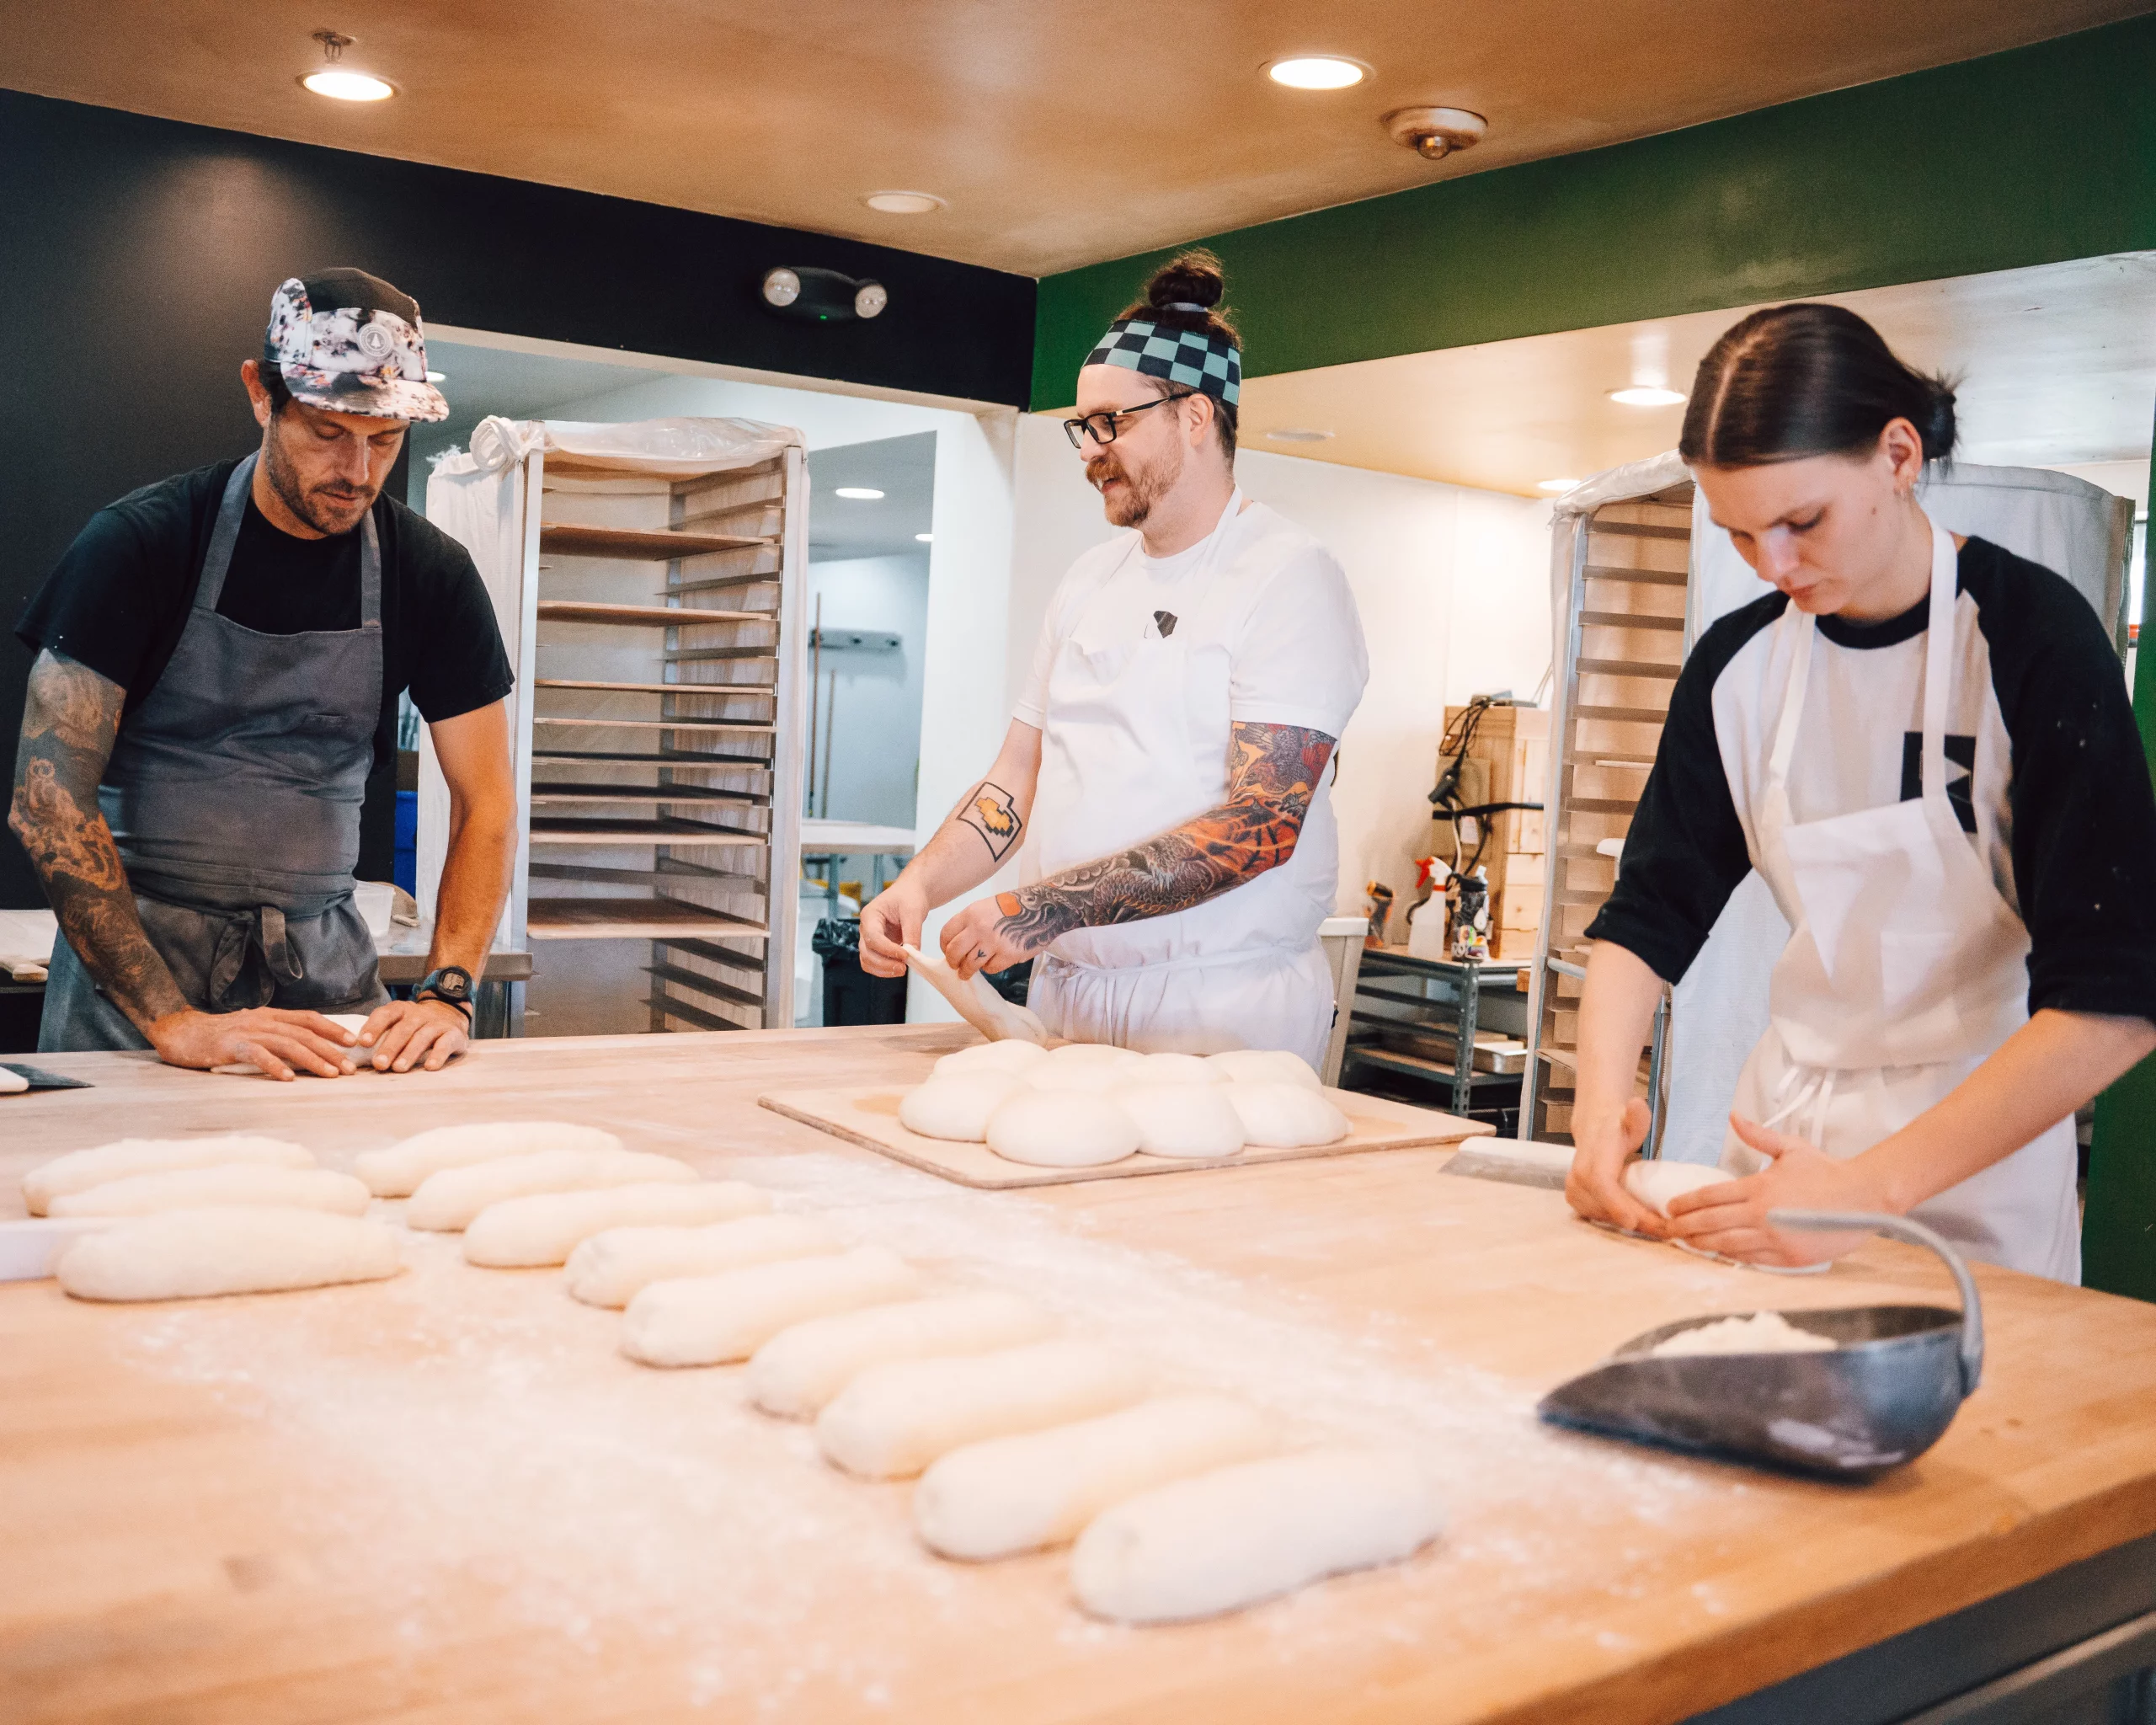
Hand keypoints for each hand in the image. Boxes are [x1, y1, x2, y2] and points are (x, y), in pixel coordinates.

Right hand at [150, 1005, 360, 1081]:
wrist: (179, 1032)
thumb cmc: (217, 1035)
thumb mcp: (251, 1029)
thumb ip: (274, 1035)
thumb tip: (304, 1049)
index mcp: (270, 1015)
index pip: (308, 1018)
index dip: (333, 1028)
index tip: (353, 1042)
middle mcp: (263, 1020)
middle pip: (304, 1033)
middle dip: (330, 1050)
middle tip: (349, 1068)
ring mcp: (247, 1032)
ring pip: (287, 1043)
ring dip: (312, 1060)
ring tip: (330, 1074)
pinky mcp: (230, 1046)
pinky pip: (257, 1055)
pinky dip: (275, 1066)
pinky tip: (289, 1078)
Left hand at [356, 998, 470, 1072]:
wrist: (451, 1013)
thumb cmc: (416, 1025)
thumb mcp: (399, 1022)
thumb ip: (382, 1034)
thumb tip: (356, 1057)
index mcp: (401, 1010)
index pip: (385, 1014)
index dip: (374, 1027)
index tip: (362, 1042)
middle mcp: (419, 1014)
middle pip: (403, 1029)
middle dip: (390, 1047)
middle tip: (378, 1064)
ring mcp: (437, 1023)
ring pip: (422, 1037)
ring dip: (409, 1053)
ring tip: (398, 1068)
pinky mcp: (454, 1034)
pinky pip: (446, 1044)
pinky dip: (438, 1055)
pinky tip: (430, 1067)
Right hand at [858, 880, 927, 978]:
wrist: (911, 894)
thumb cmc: (909, 896)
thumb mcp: (913, 910)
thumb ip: (912, 932)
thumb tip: (913, 954)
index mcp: (870, 915)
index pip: (873, 937)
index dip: (887, 949)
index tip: (904, 955)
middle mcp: (866, 928)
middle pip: (866, 952)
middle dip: (884, 963)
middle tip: (903, 968)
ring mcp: (870, 939)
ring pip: (868, 961)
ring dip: (883, 969)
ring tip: (902, 970)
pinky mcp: (878, 947)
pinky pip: (875, 963)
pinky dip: (884, 969)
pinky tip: (899, 968)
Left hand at [939, 894, 1031, 979]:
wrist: (1042, 908)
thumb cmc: (1014, 906)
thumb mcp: (986, 906)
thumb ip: (971, 922)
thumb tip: (958, 942)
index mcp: (971, 913)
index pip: (946, 934)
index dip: (944, 946)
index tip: (947, 951)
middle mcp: (979, 928)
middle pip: (954, 952)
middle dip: (952, 962)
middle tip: (955, 966)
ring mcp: (993, 943)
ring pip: (970, 964)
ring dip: (967, 971)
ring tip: (967, 973)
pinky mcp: (1008, 955)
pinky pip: (990, 968)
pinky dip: (988, 968)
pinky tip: (991, 963)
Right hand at [1564, 1096, 1662, 1234]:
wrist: (1594, 1127)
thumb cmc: (1617, 1125)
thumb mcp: (1631, 1117)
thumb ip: (1637, 1114)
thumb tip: (1635, 1103)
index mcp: (1593, 1157)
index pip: (1601, 1184)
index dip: (1616, 1204)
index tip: (1634, 1222)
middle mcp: (1578, 1176)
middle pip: (1605, 1207)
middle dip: (1636, 1221)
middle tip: (1666, 1230)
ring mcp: (1573, 1190)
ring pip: (1602, 1216)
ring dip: (1630, 1225)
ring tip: (1658, 1228)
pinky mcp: (1575, 1200)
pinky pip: (1598, 1217)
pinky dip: (1618, 1222)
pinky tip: (1639, 1222)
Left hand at [1661, 1113, 1892, 1265]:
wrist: (1865, 1197)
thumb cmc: (1827, 1171)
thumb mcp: (1791, 1148)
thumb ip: (1758, 1136)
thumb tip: (1734, 1117)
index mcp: (1759, 1187)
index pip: (1710, 1196)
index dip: (1686, 1203)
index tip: (1670, 1207)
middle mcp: (1761, 1214)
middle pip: (1710, 1223)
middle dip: (1684, 1227)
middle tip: (1666, 1230)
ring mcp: (1775, 1239)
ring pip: (1726, 1245)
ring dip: (1702, 1244)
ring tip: (1686, 1243)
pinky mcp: (1789, 1258)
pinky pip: (1751, 1259)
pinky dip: (1732, 1256)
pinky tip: (1719, 1253)